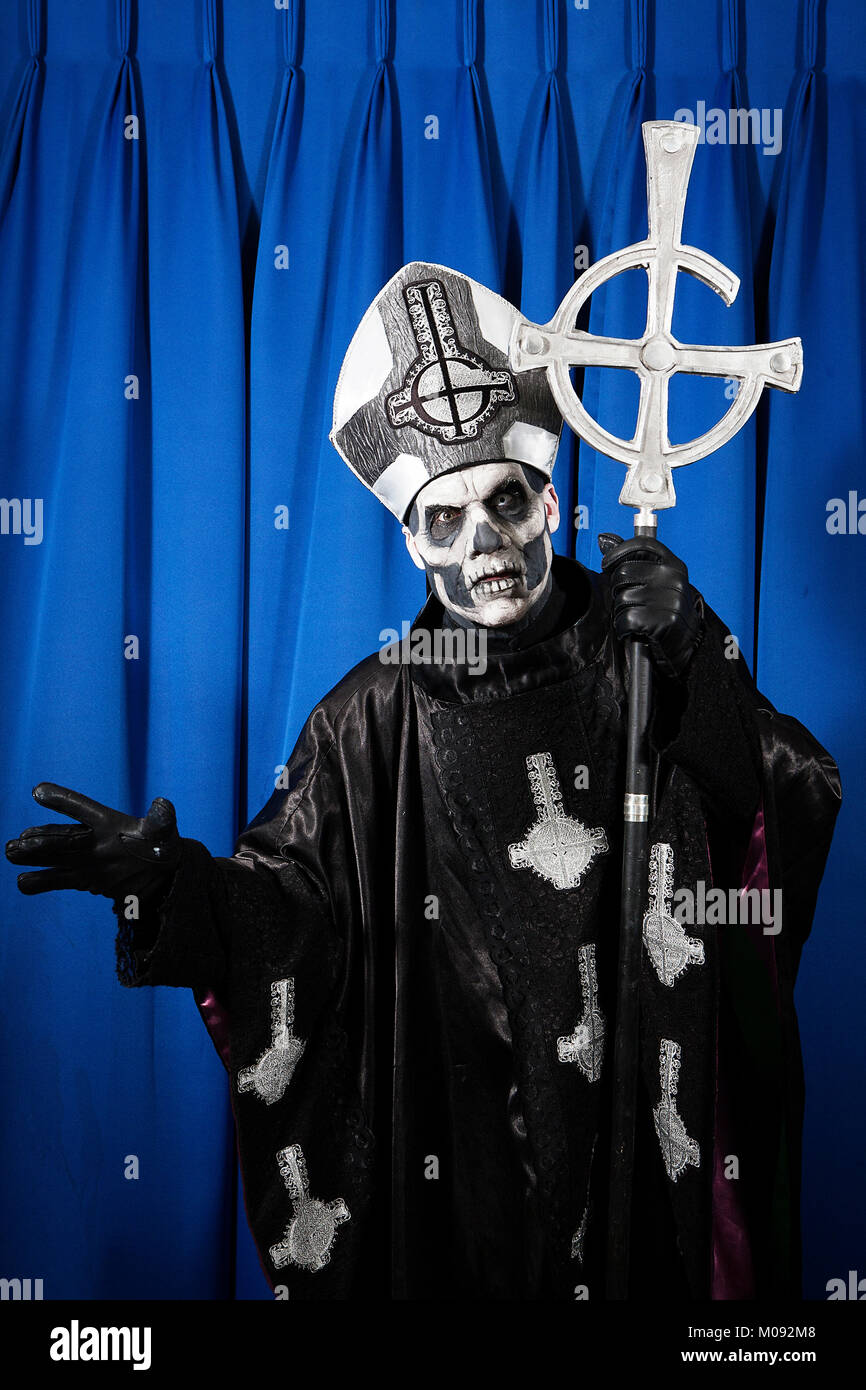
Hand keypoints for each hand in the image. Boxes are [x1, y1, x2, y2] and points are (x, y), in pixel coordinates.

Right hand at [6, 784, 180, 898]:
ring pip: (53, 856)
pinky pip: (58, 880)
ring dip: (32, 855)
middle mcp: (89, 839)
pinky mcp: (83, 879)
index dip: (61, 800)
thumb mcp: (165, 833)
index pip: (81, 808)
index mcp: (107, 821)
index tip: (38, 791)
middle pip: (61, 837)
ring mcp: (84, 860)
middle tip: (21, 839)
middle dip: (41, 838)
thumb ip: (161, 820)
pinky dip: (40, 882)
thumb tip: (163, 804)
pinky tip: (24, 882)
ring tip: (12, 852)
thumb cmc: (161, 846)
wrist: (160, 874)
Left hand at [598, 533, 702, 677]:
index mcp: (673, 564)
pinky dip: (624, 628)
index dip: (618, 551)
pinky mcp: (663, 621)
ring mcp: (669, 598)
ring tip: (637, 617)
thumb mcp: (657, 579)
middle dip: (617, 590)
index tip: (606, 563)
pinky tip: (635, 630)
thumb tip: (604, 539)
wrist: (688, 642)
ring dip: (621, 612)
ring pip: (621, 599)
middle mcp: (673, 577)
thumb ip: (634, 559)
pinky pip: (625, 620)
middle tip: (629, 601)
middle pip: (623, 573)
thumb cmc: (665, 608)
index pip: (642, 545)